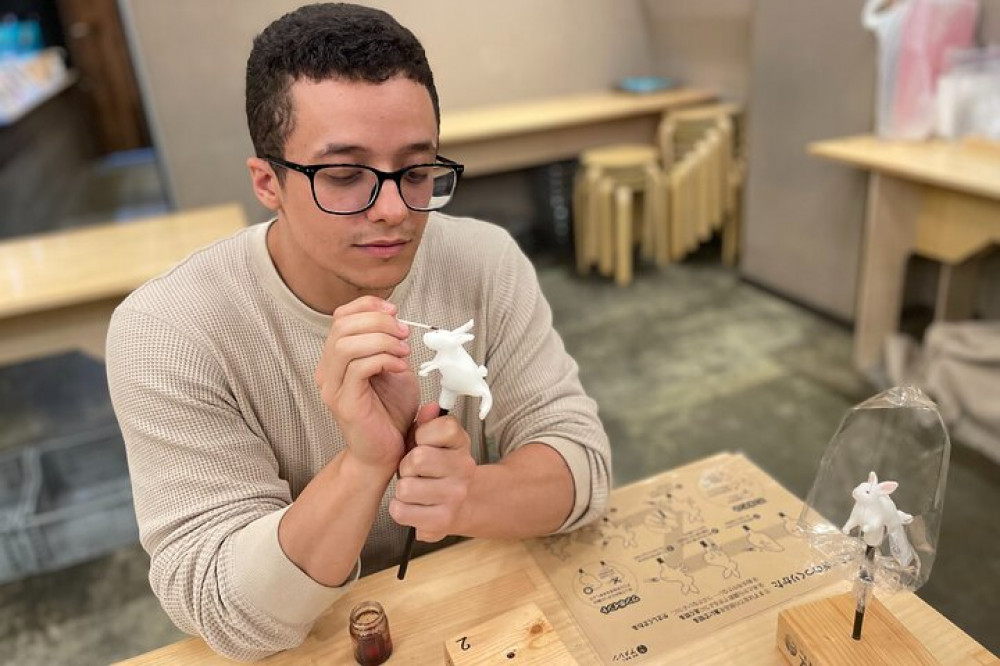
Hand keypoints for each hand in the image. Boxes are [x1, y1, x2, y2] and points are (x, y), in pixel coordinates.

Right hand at [315, 297, 417, 473]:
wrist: (386, 453)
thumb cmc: (390, 412)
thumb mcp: (393, 368)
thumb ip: (389, 344)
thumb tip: (395, 320)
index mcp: (336, 358)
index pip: (341, 316)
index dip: (368, 306)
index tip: (395, 312)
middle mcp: (327, 370)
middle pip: (343, 325)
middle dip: (378, 322)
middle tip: (403, 334)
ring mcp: (332, 387)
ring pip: (347, 344)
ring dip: (382, 341)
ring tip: (403, 352)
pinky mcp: (344, 403)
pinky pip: (358, 368)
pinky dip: (383, 360)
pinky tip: (399, 368)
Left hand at [390, 403, 476, 541]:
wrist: (460, 504)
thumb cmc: (436, 468)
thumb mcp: (430, 440)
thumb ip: (426, 422)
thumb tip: (430, 407)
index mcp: (461, 443)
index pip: (444, 428)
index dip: (422, 434)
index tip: (422, 443)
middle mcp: (464, 468)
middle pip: (418, 459)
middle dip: (406, 466)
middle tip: (413, 471)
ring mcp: (456, 496)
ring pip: (406, 488)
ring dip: (402, 490)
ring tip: (413, 489)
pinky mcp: (443, 520)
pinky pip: (401, 512)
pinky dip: (400, 510)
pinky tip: (412, 506)